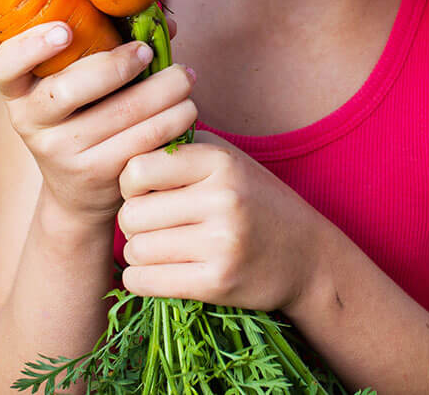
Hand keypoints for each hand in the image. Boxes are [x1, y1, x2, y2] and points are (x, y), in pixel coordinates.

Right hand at [0, 21, 197, 225]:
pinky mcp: (95, 174)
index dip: (30, 46)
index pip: (4, 66)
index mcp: (18, 91)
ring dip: (164, 89)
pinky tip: (185, 109)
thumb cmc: (84, 114)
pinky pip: (142, 139)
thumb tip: (160, 21)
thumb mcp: (79, 82)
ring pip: (121, 112)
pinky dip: (172, 119)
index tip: (65, 30)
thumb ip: (109, 43)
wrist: (79, 191)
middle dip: (120, 63)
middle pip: (71, 87)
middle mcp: (31, 122)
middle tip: (148, 51)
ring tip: (185, 77)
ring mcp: (60, 152)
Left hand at [116, 133, 325, 313]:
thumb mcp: (227, 161)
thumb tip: (120, 145)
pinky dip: (139, 279)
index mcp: (220, 161)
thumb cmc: (254, 202)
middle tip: (151, 226)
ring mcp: (222, 243)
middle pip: (131, 214)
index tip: (145, 193)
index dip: (130, 184)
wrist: (308, 256)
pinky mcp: (218, 282)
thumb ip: (179, 149)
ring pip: (136, 250)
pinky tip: (155, 272)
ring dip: (138, 253)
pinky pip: (145, 281)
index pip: (137, 170)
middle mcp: (222, 199)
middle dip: (132, 223)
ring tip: (160, 248)